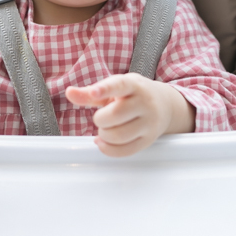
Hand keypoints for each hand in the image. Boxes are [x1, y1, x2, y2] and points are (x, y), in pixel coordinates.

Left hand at [65, 74, 195, 156]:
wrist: (166, 105)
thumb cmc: (134, 94)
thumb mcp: (115, 88)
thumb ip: (90, 93)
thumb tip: (69, 92)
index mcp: (134, 85)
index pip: (120, 85)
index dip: (105, 89)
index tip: (94, 92)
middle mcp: (144, 103)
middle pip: (115, 115)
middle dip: (100, 119)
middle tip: (102, 117)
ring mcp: (149, 122)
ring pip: (118, 136)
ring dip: (104, 135)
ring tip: (105, 129)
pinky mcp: (149, 140)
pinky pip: (125, 151)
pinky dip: (109, 150)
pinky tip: (104, 143)